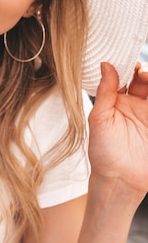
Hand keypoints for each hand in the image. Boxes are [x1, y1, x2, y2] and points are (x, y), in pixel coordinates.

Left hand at [88, 62, 147, 200]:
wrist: (119, 179)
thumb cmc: (103, 151)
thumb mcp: (99, 118)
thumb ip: (105, 91)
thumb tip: (105, 65)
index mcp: (117, 101)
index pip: (126, 76)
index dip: (128, 67)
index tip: (129, 63)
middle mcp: (136, 105)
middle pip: (146, 81)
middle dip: (145, 72)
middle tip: (141, 72)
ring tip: (147, 78)